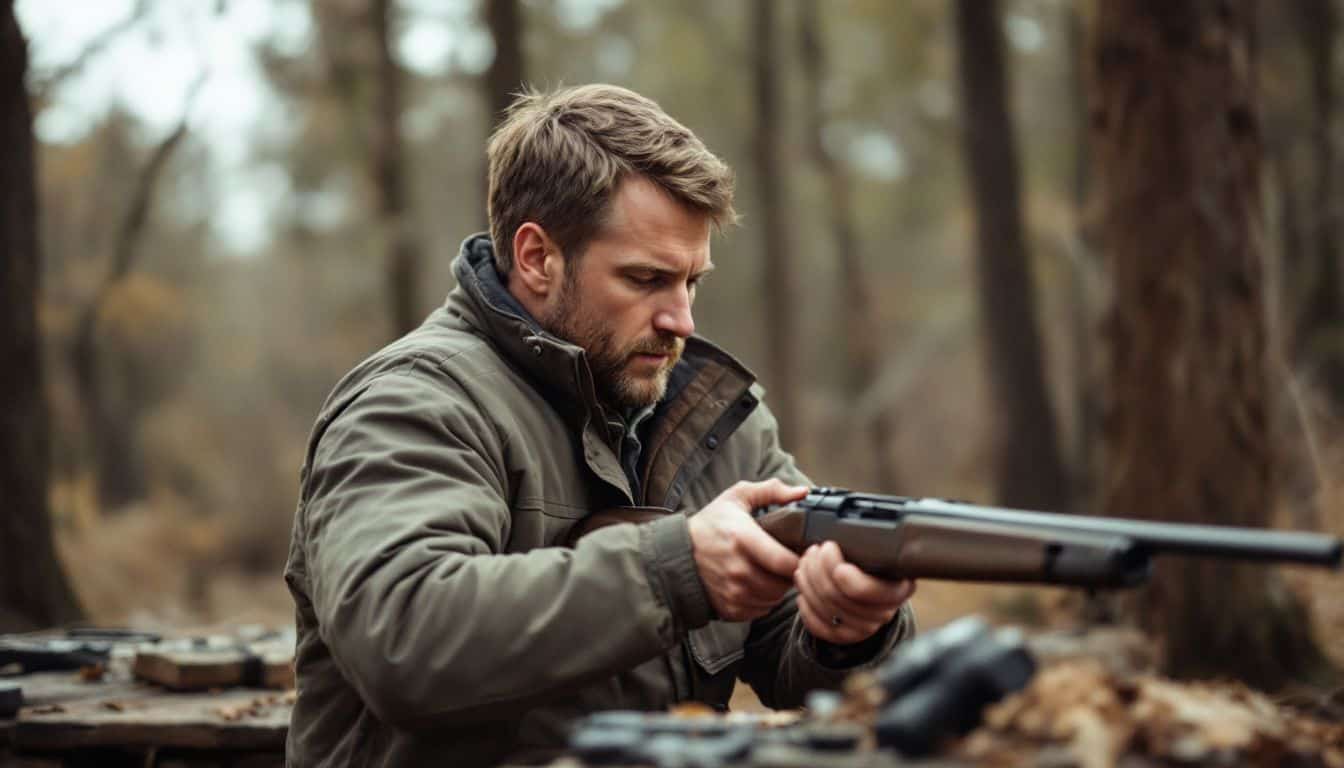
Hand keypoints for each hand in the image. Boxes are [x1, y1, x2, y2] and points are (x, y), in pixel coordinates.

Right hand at [688, 479, 807, 621]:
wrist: (677, 552)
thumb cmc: (711, 523)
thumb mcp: (737, 497)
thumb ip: (772, 490)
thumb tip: (803, 492)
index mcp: (743, 538)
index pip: (785, 562)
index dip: (800, 559)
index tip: (801, 553)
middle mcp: (737, 569)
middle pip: (782, 583)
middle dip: (789, 573)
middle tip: (785, 562)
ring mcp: (732, 591)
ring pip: (773, 598)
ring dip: (777, 587)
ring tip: (771, 572)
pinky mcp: (729, 608)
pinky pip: (761, 610)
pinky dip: (763, 599)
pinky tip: (757, 584)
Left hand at [795, 541, 915, 644]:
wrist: (869, 585)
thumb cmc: (871, 560)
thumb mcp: (877, 548)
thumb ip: (869, 542)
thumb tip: (851, 531)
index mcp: (898, 588)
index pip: (867, 589)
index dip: (842, 572)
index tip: (828, 547)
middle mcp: (885, 612)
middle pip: (839, 596)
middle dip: (818, 569)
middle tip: (814, 549)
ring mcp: (865, 628)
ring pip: (826, 609)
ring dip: (808, 584)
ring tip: (804, 565)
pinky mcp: (845, 636)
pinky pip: (819, 627)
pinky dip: (807, 608)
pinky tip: (803, 593)